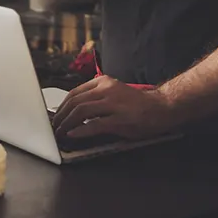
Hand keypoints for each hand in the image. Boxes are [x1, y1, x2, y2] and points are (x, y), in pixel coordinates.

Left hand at [51, 76, 177, 140]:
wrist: (162, 107)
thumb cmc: (137, 104)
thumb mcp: (114, 94)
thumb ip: (96, 99)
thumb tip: (74, 112)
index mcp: (103, 82)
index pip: (74, 92)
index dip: (61, 106)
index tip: (55, 116)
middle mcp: (107, 89)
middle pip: (75, 101)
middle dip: (61, 116)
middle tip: (54, 128)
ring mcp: (113, 103)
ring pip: (81, 111)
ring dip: (67, 124)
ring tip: (61, 133)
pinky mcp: (120, 119)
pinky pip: (95, 124)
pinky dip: (81, 130)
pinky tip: (73, 135)